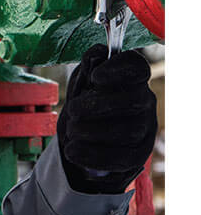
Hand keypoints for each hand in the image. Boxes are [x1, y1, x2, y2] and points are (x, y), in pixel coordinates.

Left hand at [57, 44, 156, 193]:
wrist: (81, 141)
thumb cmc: (85, 105)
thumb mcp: (82, 82)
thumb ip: (88, 66)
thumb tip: (96, 56)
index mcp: (132, 80)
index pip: (137, 68)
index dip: (118, 70)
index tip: (96, 76)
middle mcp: (144, 103)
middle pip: (134, 101)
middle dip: (98, 105)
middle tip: (73, 110)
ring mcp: (144, 130)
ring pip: (128, 131)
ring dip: (91, 131)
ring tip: (71, 130)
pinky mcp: (136, 155)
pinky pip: (121, 158)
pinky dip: (92, 155)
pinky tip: (72, 150)